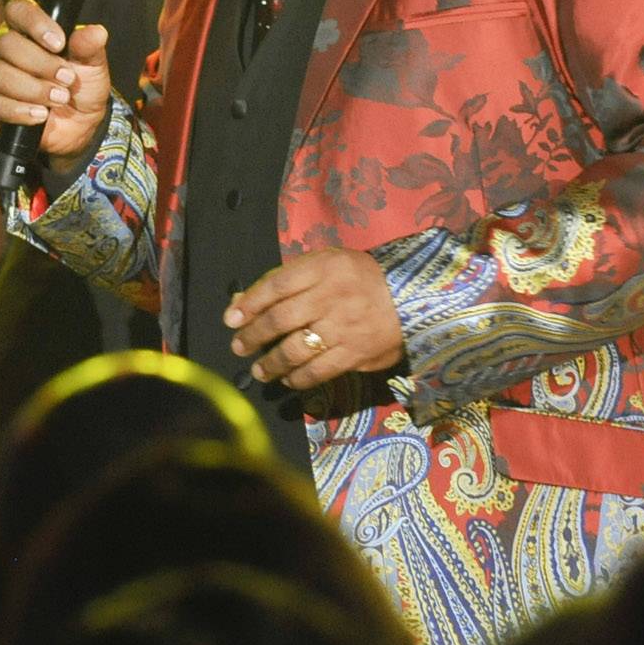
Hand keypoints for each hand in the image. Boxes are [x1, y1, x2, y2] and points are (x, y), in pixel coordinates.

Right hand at [0, 0, 111, 166]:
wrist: (80, 128)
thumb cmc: (82, 89)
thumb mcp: (93, 67)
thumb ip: (90, 48)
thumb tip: (96, 32)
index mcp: (29, 32)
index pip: (17, 10)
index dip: (34, 23)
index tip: (59, 43)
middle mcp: (6, 51)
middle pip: (5, 43)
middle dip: (39, 63)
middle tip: (67, 78)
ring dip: (32, 89)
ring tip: (58, 99)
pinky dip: (19, 111)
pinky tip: (40, 115)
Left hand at [226, 248, 404, 390]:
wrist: (413, 295)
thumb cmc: (361, 277)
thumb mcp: (326, 264)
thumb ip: (288, 280)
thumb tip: (242, 302)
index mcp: (323, 268)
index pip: (276, 286)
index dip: (250, 304)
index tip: (231, 319)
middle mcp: (331, 296)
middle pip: (281, 319)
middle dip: (254, 335)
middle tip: (238, 347)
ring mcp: (343, 327)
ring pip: (297, 349)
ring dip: (272, 363)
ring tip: (260, 371)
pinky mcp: (356, 353)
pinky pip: (320, 370)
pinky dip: (300, 378)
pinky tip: (289, 380)